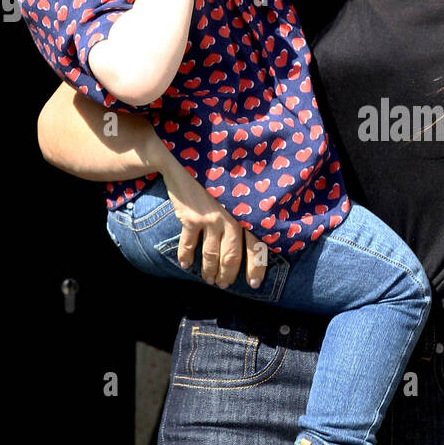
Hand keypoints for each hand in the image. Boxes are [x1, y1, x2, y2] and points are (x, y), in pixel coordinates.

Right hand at [157, 155, 267, 290]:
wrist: (186, 158)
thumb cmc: (216, 174)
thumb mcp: (237, 189)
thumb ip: (246, 210)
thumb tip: (256, 235)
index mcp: (247, 211)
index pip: (258, 246)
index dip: (257, 267)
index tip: (254, 284)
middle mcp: (231, 217)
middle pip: (232, 256)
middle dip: (229, 275)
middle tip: (225, 286)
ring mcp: (210, 218)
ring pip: (211, 255)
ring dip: (209, 271)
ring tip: (209, 279)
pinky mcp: (190, 218)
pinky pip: (189, 245)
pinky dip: (186, 257)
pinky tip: (186, 265)